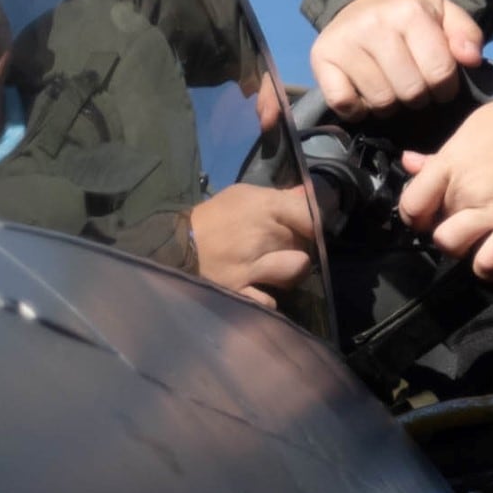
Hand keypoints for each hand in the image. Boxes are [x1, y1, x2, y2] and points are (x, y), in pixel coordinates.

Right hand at [186, 179, 319, 304]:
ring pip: (297, 269)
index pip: (310, 215)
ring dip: (292, 270)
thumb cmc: (213, 216)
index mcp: (264, 207)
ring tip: (280, 269)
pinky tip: (261, 289)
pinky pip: (271, 299)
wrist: (176, 245)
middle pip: (305, 243)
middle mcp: (263, 237)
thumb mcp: (243, 196)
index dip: (316, 223)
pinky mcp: (240, 291)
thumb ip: (278, 197)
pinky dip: (268, 296)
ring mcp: (252, 267)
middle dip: (300, 245)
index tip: (311, 228)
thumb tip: (306, 193)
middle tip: (287, 246)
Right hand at [310, 0, 483, 113]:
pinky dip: (358, 108)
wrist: (362, 4)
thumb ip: (466, 35)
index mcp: (409, 12)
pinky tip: (363, 94)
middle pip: (410, 91)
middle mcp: (374, 24)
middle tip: (412, 86)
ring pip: (380, 101)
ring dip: (389, 104)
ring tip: (390, 88)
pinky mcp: (321, 59)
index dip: (445, 88)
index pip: (440, 72)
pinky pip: (345, 103)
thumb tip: (471, 59)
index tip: (438, 83)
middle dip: (417, 97)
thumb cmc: (409, 20)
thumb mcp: (444, 17)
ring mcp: (344, 41)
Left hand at [396, 85, 492, 277]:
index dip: (414, 214)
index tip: (427, 213)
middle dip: (443, 226)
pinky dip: (487, 267)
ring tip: (477, 238)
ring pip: (452, 247)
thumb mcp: (475, 127)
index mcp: (451, 163)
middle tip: (461, 220)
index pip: (411, 203)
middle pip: (433, 226)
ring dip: (460, 246)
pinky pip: (489, 264)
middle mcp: (466, 190)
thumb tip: (409, 163)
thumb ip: (441, 154)